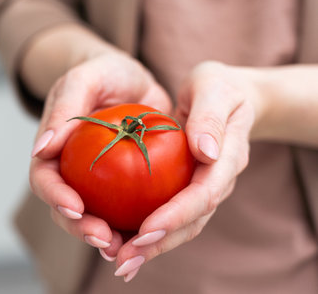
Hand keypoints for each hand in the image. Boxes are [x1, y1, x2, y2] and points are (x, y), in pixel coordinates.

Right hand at [29, 51, 171, 259]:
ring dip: (106, 238)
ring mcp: (96, 184)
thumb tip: (40, 149)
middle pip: (67, 209)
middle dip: (81, 228)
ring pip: (94, 218)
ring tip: (125, 249)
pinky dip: (132, 229)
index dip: (55, 197)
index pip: (45, 179)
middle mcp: (71, 173)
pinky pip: (125, 212)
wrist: (132, 80)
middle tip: (104, 238)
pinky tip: (146, 239)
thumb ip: (64, 110)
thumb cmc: (104, 74)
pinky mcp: (123, 187)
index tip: (75, 208)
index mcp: (54, 151)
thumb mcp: (85, 79)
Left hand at [113, 61, 266, 281]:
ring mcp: (203, 187)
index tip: (147, 230)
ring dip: (152, 248)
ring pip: (181, 226)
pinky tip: (123, 243)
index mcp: (227, 157)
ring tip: (120, 263)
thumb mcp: (213, 87)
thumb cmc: (218, 87)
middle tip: (125, 261)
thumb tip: (206, 152)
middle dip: (159, 244)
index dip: (177, 214)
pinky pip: (170, 215)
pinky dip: (149, 234)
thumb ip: (210, 116)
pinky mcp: (186, 188)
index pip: (204, 193)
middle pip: (192, 221)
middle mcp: (216, 180)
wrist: (230, 96)